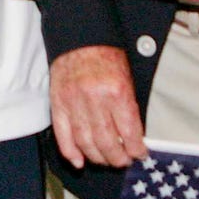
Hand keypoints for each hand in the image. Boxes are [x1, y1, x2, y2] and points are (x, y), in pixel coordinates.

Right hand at [49, 45, 146, 169]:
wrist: (80, 37)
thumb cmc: (106, 56)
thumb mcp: (127, 78)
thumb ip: (129, 107)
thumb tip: (133, 137)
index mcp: (116, 91)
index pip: (129, 132)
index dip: (136, 149)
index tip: (140, 154)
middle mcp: (94, 99)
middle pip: (107, 142)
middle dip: (118, 158)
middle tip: (124, 161)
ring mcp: (73, 103)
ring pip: (85, 142)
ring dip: (97, 158)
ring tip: (106, 161)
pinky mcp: (58, 103)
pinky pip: (63, 135)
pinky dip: (70, 152)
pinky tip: (79, 161)